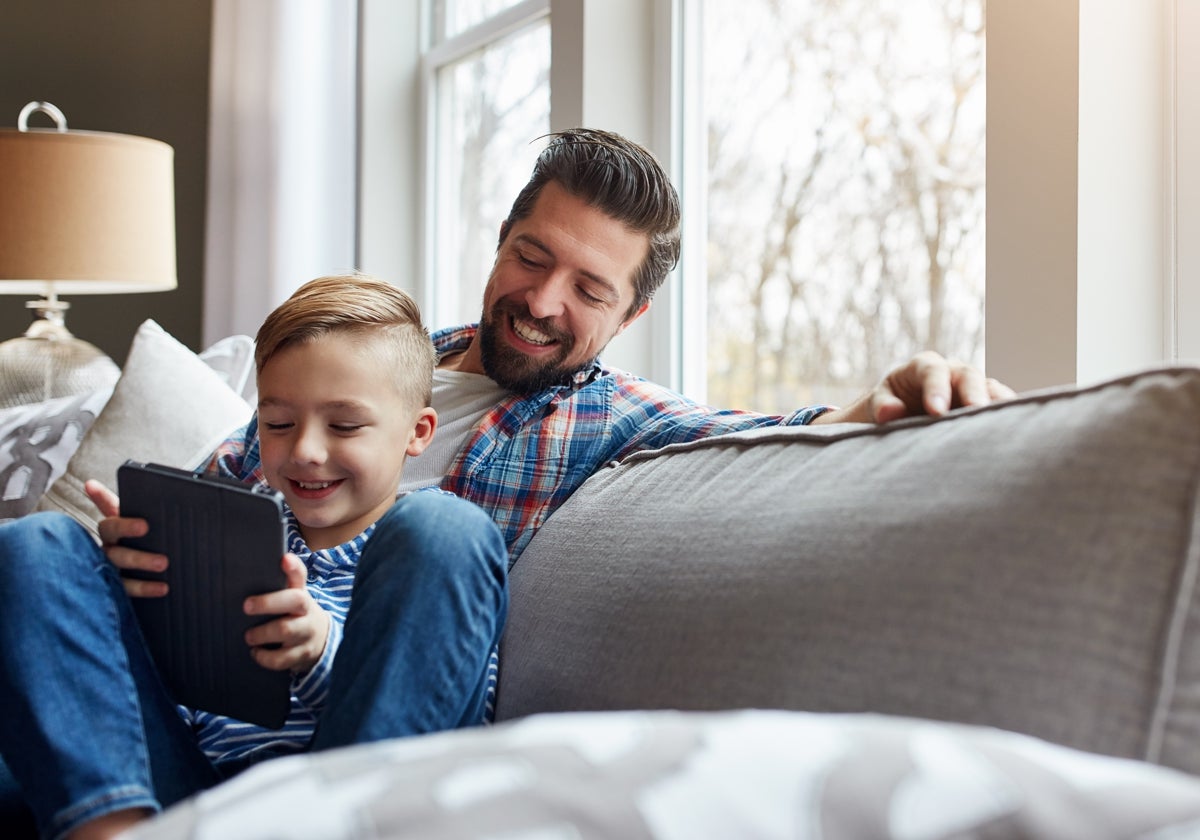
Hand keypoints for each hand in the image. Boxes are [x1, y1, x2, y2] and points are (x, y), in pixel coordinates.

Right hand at [86, 479, 168, 598]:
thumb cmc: (160, 541)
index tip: (93, 485)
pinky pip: (126, 588)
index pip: (106, 504)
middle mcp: (110, 542)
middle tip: (145, 526)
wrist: (169, 573)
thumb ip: (172, 505)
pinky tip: (162, 587)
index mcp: (119, 523)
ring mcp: (111, 564)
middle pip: (109, 531)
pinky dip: (144, 588)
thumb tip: (201, 476)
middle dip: (125, 527)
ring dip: (139, 560)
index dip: (99, 495)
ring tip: (164, 563)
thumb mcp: (163, 523)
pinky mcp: (118, 586)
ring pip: (116, 560)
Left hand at [243, 553, 330, 673]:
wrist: (320, 640)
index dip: (293, 567)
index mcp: (301, 594)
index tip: (284, 559)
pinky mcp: (302, 655)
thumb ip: (279, 583)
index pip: (300, 576)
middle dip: (268, 603)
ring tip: (249, 636)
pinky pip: (281, 659)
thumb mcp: (293, 597)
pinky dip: (264, 657)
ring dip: (262, 634)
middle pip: (295, 601)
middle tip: (246, 606)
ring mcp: (307, 633)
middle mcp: (307, 611)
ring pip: (286, 630)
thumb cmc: (296, 614)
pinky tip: (256, 652)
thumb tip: (263, 565)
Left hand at [813, 351, 1015, 424]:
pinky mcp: (985, 403)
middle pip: (968, 375)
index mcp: (922, 367)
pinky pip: (1002, 405)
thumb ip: (882, 405)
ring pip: (991, 389)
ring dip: (998, 403)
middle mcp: (952, 372)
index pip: (932, 371)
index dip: (936, 388)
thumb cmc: (889, 406)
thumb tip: (890, 412)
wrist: (902, 414)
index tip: (936, 412)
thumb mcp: (879, 404)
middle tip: (976, 412)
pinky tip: (1015, 430)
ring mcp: (972, 386)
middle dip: (973, 393)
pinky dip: (1009, 415)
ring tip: (1003, 422)